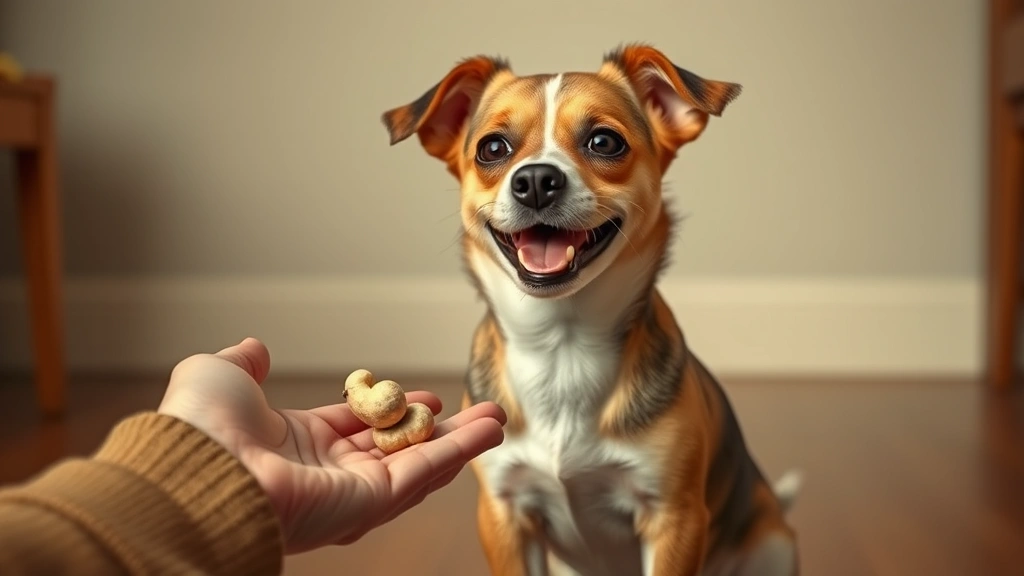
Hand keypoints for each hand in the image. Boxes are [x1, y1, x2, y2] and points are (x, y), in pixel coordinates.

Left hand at [157, 337, 505, 553]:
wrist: (200, 467)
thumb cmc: (200, 426)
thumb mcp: (220, 375)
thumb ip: (244, 363)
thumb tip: (254, 348)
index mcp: (296, 444)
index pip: (356, 427)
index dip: (390, 408)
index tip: (419, 393)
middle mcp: (326, 472)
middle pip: (396, 449)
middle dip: (437, 430)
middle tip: (472, 411)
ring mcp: (349, 491)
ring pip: (418, 465)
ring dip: (460, 444)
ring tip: (497, 420)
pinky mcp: (367, 503)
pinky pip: (420, 473)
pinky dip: (458, 453)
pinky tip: (487, 432)